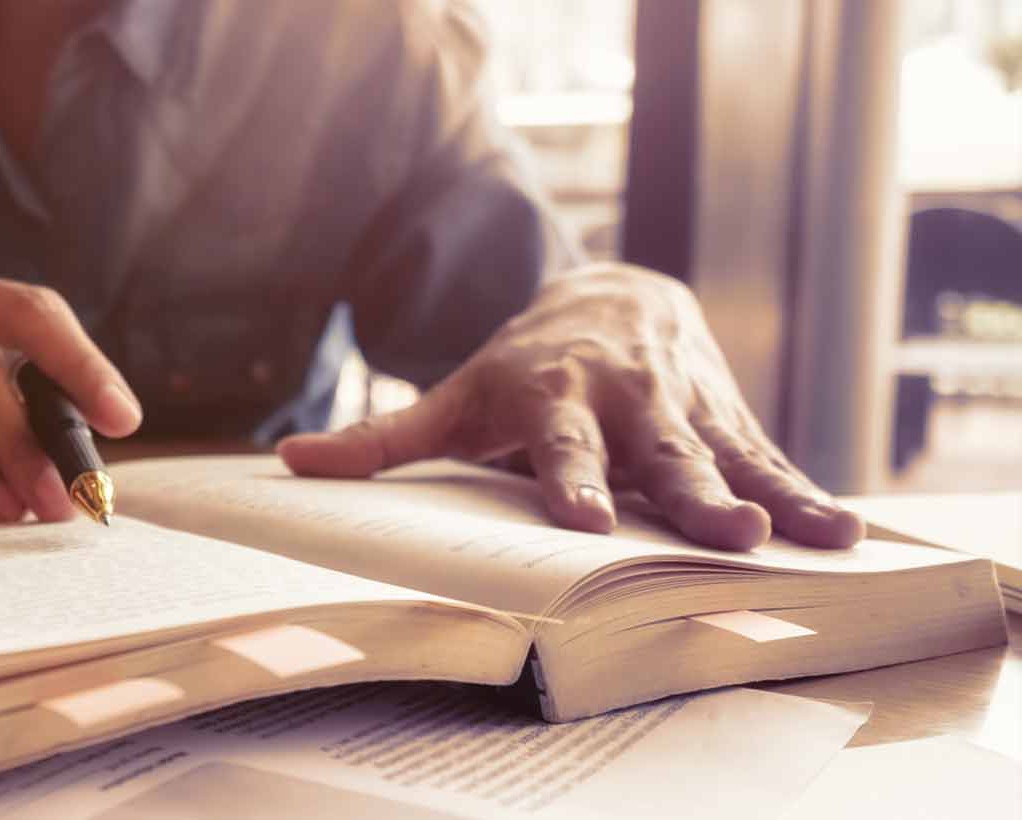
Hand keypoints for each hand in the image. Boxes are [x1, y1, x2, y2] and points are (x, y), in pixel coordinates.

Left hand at [278, 264, 862, 550]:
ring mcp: (685, 410)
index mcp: (555, 397)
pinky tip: (844, 533)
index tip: (580, 518)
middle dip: (688, 492)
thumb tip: (288, 464)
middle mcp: (627, 400)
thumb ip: (380, 440)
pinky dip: (804, 495)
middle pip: (658, 454)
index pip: (561, 445)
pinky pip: (770, 462)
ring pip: (724, 457)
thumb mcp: (454, 397)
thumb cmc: (520, 369)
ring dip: (759, 496)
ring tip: (795, 535)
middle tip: (721, 531)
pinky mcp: (730, 422)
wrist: (612, 298)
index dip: (570, 480)